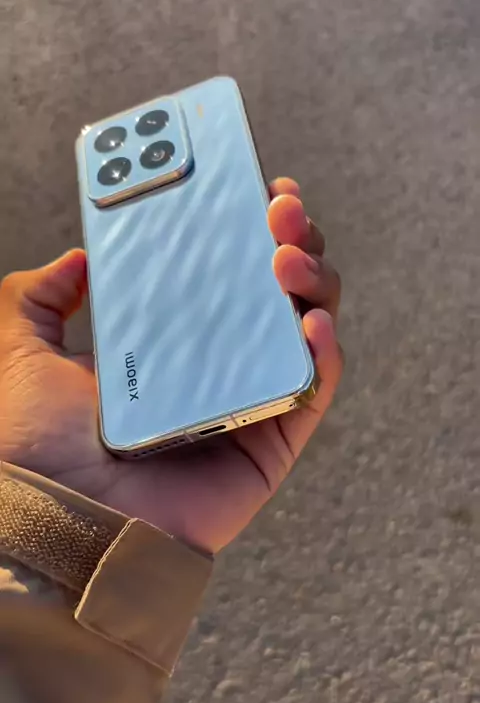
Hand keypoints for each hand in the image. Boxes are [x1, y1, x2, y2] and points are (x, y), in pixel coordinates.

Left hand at [0, 178, 341, 553]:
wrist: (54, 518)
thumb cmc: (37, 444)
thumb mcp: (19, 351)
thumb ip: (36, 298)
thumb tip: (77, 260)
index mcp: (167, 342)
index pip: (222, 274)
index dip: (244, 228)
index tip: (252, 184)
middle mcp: (214, 366)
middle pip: (274, 294)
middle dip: (289, 241)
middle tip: (277, 208)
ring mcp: (247, 402)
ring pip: (304, 332)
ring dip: (313, 283)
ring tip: (286, 256)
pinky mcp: (269, 444)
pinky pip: (313, 393)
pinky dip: (325, 355)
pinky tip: (313, 322)